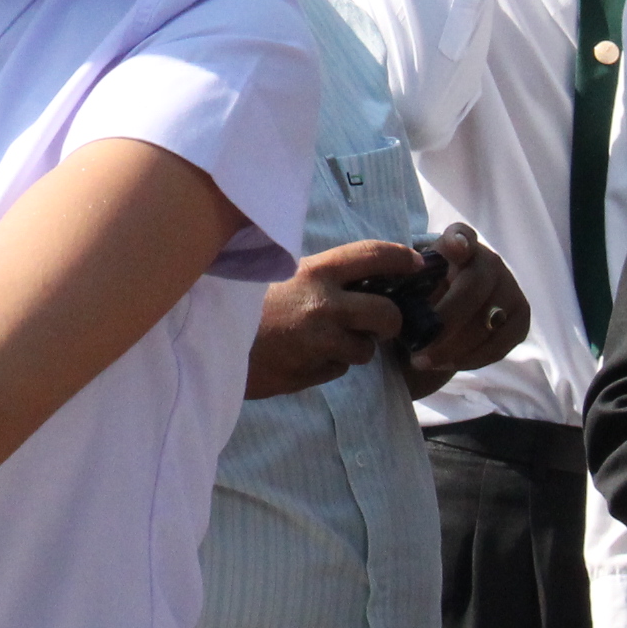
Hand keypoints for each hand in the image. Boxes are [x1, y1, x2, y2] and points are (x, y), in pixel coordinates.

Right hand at [247, 239, 427, 398]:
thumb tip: (368, 278)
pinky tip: (306, 355)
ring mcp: (319, 341)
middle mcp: (323, 304)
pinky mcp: (311, 371)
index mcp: (316, 271)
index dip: (402, 259)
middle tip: (380, 323)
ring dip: (356, 348)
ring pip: (366, 349)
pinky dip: (330, 364)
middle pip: (388, 314)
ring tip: (327, 340)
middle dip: (390, 322)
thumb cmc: (249, 305)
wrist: (211, 342)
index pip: (374, 255)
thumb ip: (324, 278)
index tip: (416, 266)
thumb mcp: (285, 276)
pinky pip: (339, 369)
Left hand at [406, 224, 525, 384]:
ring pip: (489, 320)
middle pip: (474, 286)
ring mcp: (509, 289)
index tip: (455, 247)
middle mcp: (489, 261)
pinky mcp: (519, 320)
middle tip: (420, 347)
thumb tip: (395, 296)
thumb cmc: (415, 301)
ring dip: (455, 346)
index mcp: (456, 245)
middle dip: (447, 320)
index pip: (461, 235)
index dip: (459, 241)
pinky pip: (500, 343)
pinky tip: (447, 364)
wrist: (438, 326)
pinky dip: (472, 358)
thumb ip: (402, 284)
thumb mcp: (403, 289)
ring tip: (424, 361)